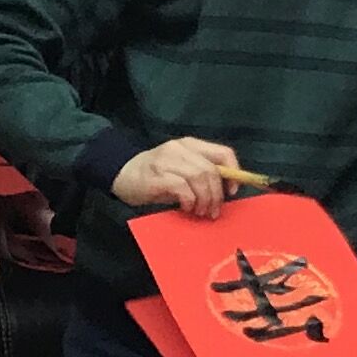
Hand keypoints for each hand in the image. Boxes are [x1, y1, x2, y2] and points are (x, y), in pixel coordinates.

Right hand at [112, 136, 249, 216]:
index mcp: (190, 145)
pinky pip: (182, 188)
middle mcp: (180, 149)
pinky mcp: (157, 176)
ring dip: (204, 200)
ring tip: (200, 212)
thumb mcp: (181, 169)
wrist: (122, 174)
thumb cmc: (155, 175)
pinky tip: (186, 208)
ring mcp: (167, 161)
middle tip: (212, 211)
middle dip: (217, 195)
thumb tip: (224, 191)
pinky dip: (189, 201)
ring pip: (199, 178)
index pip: (223, 153)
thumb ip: (201, 174)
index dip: (234, 174)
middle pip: (211, 170)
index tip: (231, 193)